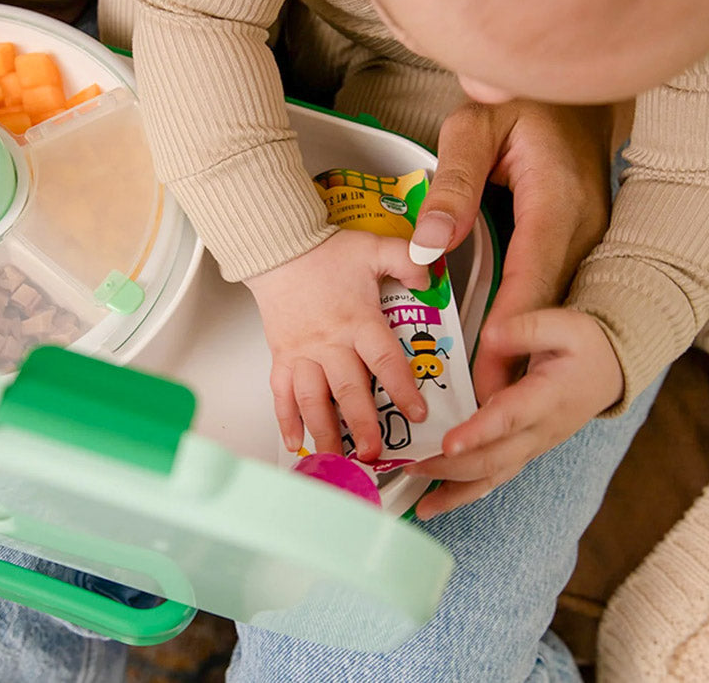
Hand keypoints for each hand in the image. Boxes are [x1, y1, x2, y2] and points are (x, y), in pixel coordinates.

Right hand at [246, 231, 430, 460]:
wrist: (278, 248)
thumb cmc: (325, 251)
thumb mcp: (375, 248)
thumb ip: (408, 260)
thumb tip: (431, 278)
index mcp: (358, 321)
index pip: (384, 360)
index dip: (402, 388)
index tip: (418, 413)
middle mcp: (330, 343)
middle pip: (348, 390)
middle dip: (362, 426)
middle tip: (373, 454)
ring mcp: (303, 353)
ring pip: (314, 400)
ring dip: (325, 432)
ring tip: (335, 459)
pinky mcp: (282, 356)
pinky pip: (282, 393)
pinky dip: (286, 420)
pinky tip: (294, 442)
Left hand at [406, 307, 622, 517]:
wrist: (609, 371)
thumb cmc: (586, 347)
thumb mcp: (565, 325)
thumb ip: (525, 329)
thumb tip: (489, 338)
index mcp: (547, 397)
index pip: (509, 418)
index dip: (478, 433)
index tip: (448, 444)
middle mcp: (540, 430)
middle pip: (494, 457)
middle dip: (452, 467)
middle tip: (412, 466)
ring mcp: (533, 445)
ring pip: (494, 477)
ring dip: (456, 492)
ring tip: (422, 506)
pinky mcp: (526, 450)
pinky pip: (495, 476)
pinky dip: (466, 492)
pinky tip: (439, 501)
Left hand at [408, 101, 613, 396]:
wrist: (577, 97)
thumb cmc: (523, 104)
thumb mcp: (477, 125)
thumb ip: (453, 180)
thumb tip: (430, 244)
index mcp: (556, 203)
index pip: (532, 278)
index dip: (510, 333)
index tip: (487, 382)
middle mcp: (581, 233)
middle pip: (551, 312)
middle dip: (516, 368)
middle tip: (479, 426)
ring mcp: (588, 245)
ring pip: (559, 316)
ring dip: (526, 365)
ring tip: (487, 419)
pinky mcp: (580, 251)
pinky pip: (557, 303)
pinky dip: (532, 341)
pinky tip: (505, 374)